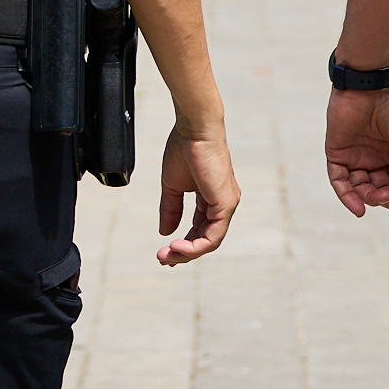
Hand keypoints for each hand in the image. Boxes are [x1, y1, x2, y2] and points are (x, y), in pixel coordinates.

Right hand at [157, 125, 238, 265]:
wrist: (194, 129)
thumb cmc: (184, 149)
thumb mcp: (173, 185)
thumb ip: (171, 209)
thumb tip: (165, 232)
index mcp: (211, 197)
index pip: (200, 228)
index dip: (183, 244)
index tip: (164, 253)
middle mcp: (222, 203)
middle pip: (205, 239)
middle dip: (182, 252)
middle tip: (162, 259)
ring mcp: (226, 204)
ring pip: (210, 241)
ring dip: (186, 253)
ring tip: (166, 255)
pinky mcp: (226, 204)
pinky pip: (213, 236)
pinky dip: (195, 246)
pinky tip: (178, 247)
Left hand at [326, 85, 388, 226]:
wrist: (370, 84)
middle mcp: (373, 158)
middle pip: (379, 190)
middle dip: (388, 199)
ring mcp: (354, 156)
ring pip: (360, 189)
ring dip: (371, 199)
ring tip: (381, 196)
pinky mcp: (336, 153)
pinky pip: (339, 181)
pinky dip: (347, 196)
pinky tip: (359, 208)